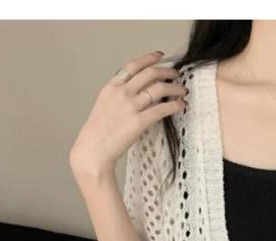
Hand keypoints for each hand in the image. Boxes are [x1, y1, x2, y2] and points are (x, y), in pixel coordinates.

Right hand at [69, 50, 187, 177]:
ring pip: (159, 88)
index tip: (159, 56)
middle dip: (167, 71)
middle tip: (176, 75)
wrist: (93, 149)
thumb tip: (138, 93)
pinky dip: (175, 105)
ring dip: (175, 87)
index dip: (149, 59)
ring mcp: (131, 106)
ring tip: (182, 90)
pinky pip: (163, 109)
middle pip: (150, 73)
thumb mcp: (104, 106)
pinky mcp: (139, 121)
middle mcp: (122, 92)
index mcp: (111, 87)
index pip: (133, 66)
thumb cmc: (98, 133)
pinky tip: (181, 105)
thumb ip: (119, 96)